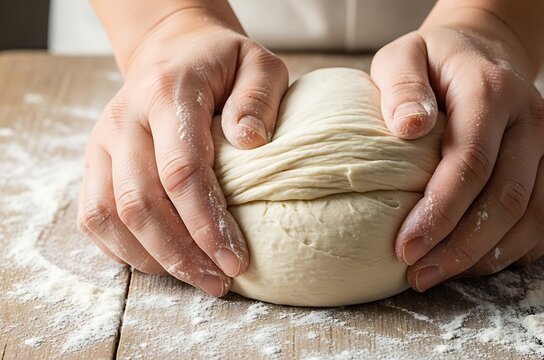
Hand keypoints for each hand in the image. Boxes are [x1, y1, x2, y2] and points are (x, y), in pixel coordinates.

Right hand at [77, 10, 288, 295]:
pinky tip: (161, 263)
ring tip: (197, 279)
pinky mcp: (94, 159)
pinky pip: (93, 215)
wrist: (173, 50)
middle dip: (182, 253)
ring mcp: (103, 141)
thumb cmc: (223, 64)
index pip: (181, 170)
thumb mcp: (258, 64)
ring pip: (110, 215)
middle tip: (220, 282)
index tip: (236, 260)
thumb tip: (252, 142)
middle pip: (141, 202)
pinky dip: (122, 249)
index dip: (207, 224)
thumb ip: (259, 97)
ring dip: (153, 258)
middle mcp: (126, 118)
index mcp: (168, 93)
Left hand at [371, 23, 543, 290]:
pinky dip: (517, 251)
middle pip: (506, 199)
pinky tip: (477, 263)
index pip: (471, 162)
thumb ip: (402, 86)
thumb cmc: (435, 64)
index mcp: (491, 91)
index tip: (405, 248)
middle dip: (459, 248)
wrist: (484, 56)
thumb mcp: (405, 57)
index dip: (439, 213)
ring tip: (440, 274)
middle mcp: (531, 120)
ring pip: (534, 218)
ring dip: (487, 257)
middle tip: (418, 275)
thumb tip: (408, 128)